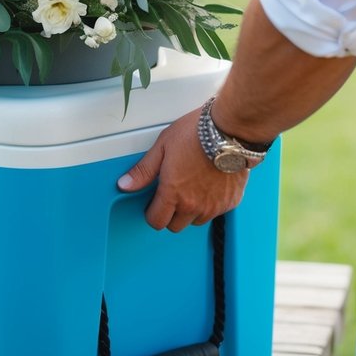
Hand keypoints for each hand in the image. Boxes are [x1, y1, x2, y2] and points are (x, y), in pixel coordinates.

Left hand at [116, 107, 249, 231]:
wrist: (230, 130)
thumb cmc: (196, 133)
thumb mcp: (163, 147)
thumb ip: (144, 170)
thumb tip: (125, 184)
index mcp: (173, 193)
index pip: (156, 221)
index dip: (153, 213)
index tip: (155, 202)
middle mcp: (194, 205)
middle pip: (175, 226)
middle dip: (171, 213)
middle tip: (173, 192)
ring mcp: (214, 206)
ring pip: (196, 220)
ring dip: (192, 210)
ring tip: (193, 186)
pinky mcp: (231, 202)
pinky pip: (216, 212)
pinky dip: (211, 203)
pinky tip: (210, 184)